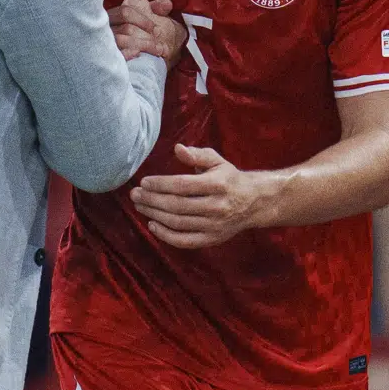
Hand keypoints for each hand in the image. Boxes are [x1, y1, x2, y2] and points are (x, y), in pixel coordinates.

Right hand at [108, 0, 185, 61]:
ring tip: (158, 52)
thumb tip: (167, 4)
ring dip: (143, 45)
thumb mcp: (150, 22)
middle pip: (125, 27)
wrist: (136, 66)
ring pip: (120, 39)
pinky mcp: (105, 59)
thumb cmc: (142, 38)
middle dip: (146, 36)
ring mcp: (104, 43)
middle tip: (161, 44)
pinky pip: (115, 54)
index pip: (125, 12)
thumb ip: (157, 10)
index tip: (157, 30)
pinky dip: (127, 54)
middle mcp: (107, 28)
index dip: (143, 20)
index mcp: (114, 16)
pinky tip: (139, 55)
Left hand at [129, 144, 274, 247]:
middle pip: (177, 205)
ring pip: (178, 222)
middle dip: (152, 200)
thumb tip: (178, 148)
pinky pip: (185, 241)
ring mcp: (215, 225)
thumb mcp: (217, 161)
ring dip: (154, 214)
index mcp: (218, 184)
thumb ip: (197, 155)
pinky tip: (152, 224)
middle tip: (134, 194)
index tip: (144, 182)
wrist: (254, 202)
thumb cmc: (228, 178)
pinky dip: (165, 235)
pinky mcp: (212, 239)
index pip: (183, 185)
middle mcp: (217, 206)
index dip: (160, 184)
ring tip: (139, 206)